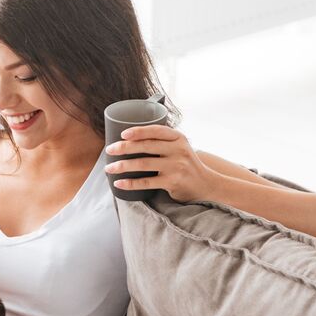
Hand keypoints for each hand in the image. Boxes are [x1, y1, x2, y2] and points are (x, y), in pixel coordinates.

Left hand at [104, 125, 220, 202]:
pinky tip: (119, 183)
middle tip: (109, 150)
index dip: (138, 131)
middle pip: (146, 146)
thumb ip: (163, 141)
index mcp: (178, 138)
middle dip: (124, 147)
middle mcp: (178, 150)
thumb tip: (130, 138)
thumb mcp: (180, 147)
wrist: (206, 184)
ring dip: (123, 166)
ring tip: (109, 168)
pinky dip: (130, 183)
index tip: (122, 134)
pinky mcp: (172, 182)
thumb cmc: (186, 164)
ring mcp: (176, 166)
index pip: (156, 130)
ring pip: (143, 164)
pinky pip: (146, 182)